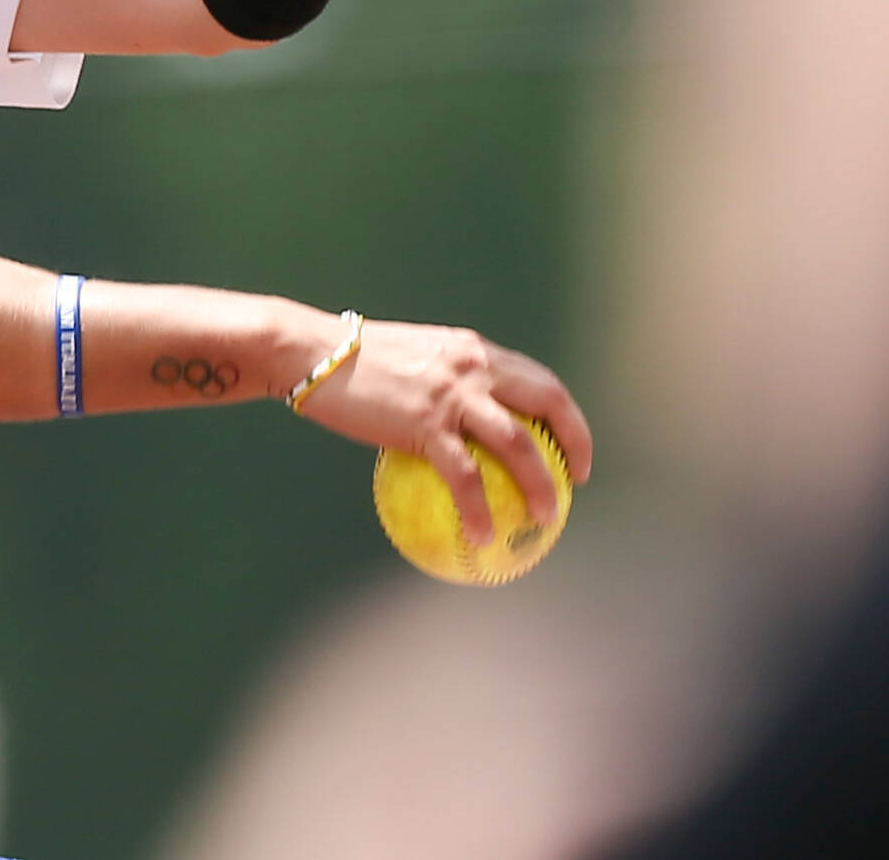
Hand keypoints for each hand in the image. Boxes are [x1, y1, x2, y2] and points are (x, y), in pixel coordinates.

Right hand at [298, 318, 593, 543]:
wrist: (311, 352)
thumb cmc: (347, 362)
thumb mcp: (406, 362)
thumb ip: (437, 384)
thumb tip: (451, 425)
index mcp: (472, 350)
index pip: (537, 378)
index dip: (564, 413)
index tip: (570, 445)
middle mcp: (472, 365)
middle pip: (547, 400)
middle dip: (574, 441)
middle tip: (577, 480)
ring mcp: (451, 393)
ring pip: (517, 443)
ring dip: (540, 484)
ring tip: (546, 518)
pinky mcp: (425, 422)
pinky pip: (465, 476)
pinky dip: (479, 510)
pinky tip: (482, 539)